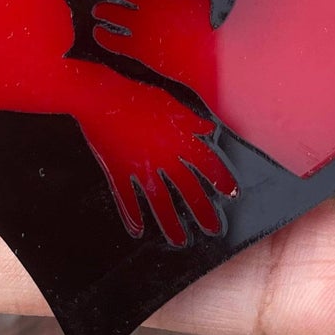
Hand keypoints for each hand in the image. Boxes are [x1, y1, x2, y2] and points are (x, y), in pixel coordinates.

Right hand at [75, 70, 238, 244]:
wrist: (102, 97)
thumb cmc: (137, 94)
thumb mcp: (171, 102)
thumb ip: (191, 120)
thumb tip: (209, 129)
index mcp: (178, 138)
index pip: (206, 163)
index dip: (220, 178)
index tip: (232, 193)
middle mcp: (163, 157)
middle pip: (187, 187)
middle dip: (201, 209)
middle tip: (213, 227)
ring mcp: (140, 166)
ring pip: (159, 200)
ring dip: (170, 221)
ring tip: (180, 240)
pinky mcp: (117, 170)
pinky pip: (126, 197)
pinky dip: (131, 215)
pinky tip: (137, 230)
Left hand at [85, 0, 219, 93]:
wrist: (210, 58)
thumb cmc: (209, 21)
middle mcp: (150, 0)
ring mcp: (142, 24)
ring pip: (111, 11)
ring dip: (101, 9)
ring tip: (98, 9)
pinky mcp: (138, 47)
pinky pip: (113, 40)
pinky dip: (103, 36)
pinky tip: (99, 33)